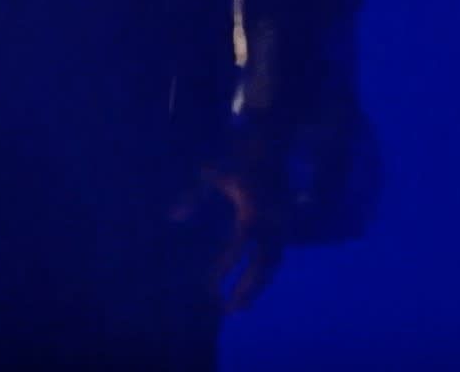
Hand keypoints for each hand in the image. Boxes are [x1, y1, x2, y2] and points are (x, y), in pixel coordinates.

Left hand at [170, 165, 285, 313]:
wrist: (272, 148)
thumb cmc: (238, 162)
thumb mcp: (213, 175)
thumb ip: (194, 197)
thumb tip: (173, 217)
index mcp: (251, 210)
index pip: (238, 247)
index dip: (225, 268)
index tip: (209, 287)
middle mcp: (270, 222)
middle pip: (260, 265)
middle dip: (245, 289)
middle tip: (227, 310)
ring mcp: (281, 226)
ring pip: (272, 266)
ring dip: (257, 288)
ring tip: (240, 307)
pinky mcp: (286, 228)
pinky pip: (277, 259)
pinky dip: (266, 276)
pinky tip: (253, 289)